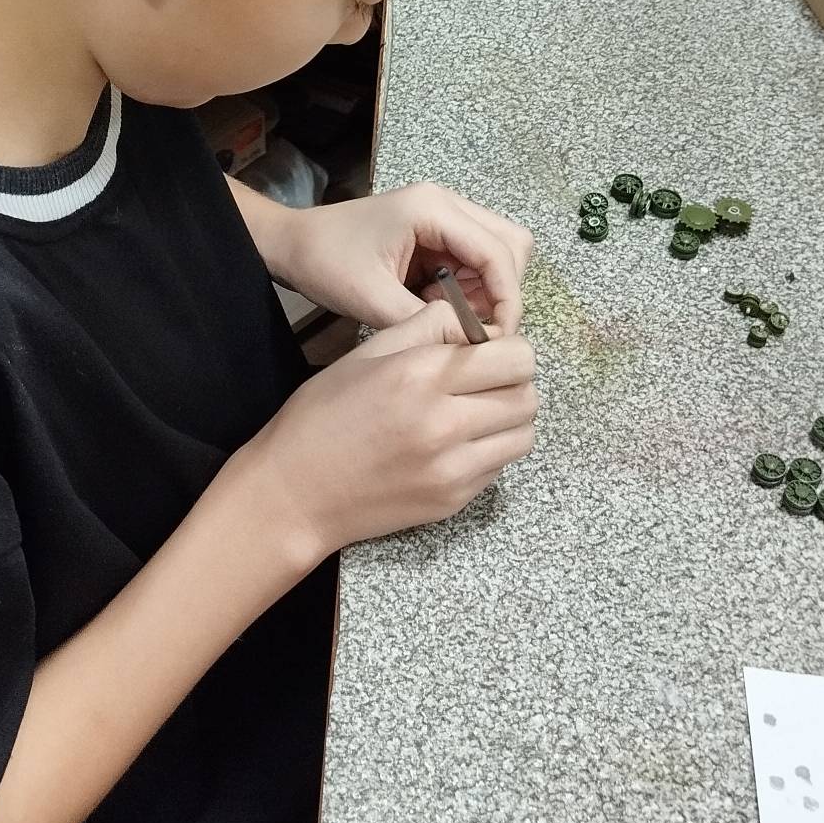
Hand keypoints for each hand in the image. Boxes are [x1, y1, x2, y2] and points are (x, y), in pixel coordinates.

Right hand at [235, 299, 537, 560]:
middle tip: (483, 381)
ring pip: (523, 433)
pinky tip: (455, 443)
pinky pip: (500, 466)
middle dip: (512, 382)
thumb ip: (427, 327)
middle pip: (527, 394)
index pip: (515, 356)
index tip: (485, 351)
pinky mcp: (453, 500)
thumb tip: (474, 323)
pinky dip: (489, 449)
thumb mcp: (366, 354)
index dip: (507, 348)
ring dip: (508, 418)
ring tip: (474, 412)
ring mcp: (453, 467)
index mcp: (421, 375)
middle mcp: (444, 422)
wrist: (295, 494)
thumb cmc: (321, 416)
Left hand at [273, 182, 533, 332]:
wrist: (292, 243)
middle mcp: (446, 204)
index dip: (507, 299)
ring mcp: (443, 216)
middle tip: (478, 328)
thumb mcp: (372, 299)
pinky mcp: (436, 232)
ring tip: (450, 317)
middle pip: (511, 244)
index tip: (499, 339)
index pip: (498, 252)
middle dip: (503, 291)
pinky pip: (473, 260)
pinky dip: (468, 288)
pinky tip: (437, 306)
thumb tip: (471, 344)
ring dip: (485, 291)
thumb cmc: (325, 263)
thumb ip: (427, 321)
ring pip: (496, 253)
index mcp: (433, 209)